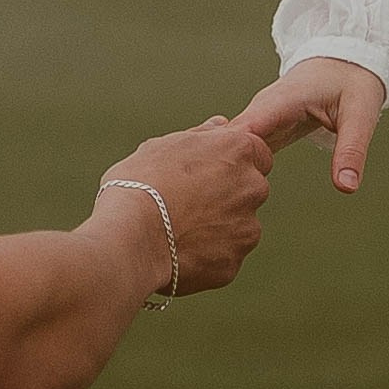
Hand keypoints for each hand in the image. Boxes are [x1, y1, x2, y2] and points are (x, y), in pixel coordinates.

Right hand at [98, 117, 272, 294]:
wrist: (130, 237)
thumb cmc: (140, 184)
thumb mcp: (162, 146)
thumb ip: (200, 136)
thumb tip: (220, 125)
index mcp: (240, 150)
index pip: (257, 154)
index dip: (231, 164)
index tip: (206, 173)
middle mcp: (253, 187)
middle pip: (250, 191)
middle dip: (227, 196)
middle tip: (187, 204)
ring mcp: (247, 228)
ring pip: (239, 226)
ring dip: (217, 228)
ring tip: (177, 231)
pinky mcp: (234, 262)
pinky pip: (223, 257)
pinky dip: (206, 256)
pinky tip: (177, 252)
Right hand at [231, 57, 385, 192]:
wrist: (345, 61)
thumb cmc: (352, 81)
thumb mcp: (359, 115)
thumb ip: (350, 151)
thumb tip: (346, 187)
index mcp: (279, 102)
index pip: (240, 132)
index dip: (227, 158)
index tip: (224, 186)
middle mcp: (261, 110)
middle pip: (226, 142)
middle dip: (221, 170)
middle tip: (219, 202)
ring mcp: (259, 120)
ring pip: (229, 147)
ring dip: (226, 171)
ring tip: (220, 200)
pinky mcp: (263, 130)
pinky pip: (240, 150)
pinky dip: (235, 167)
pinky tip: (231, 190)